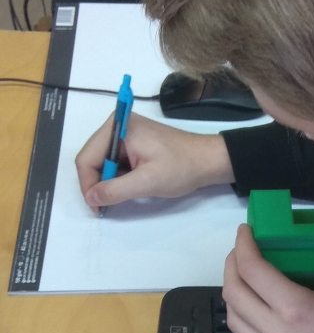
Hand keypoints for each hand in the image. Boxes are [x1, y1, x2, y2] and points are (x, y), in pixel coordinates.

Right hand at [75, 112, 233, 210]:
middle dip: (98, 183)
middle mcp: (116, 126)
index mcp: (117, 127)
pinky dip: (118, 178)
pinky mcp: (132, 144)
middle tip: (108, 204)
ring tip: (126, 193)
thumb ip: (115, 190)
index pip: (86, 158)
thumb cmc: (181, 167)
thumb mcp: (147, 182)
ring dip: (109, 182)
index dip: (87, 185)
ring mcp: (124, 134)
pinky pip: (115, 163)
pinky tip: (132, 186)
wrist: (208, 161)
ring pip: (102, 163)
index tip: (97, 206)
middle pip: (91, 159)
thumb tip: (90, 198)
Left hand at [223, 226, 313, 332]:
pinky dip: (240, 326)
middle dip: (232, 265)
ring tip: (245, 281)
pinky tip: (252, 316)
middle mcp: (275, 331)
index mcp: (296, 307)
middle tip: (241, 253)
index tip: (245, 232)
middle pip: (233, 292)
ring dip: (233, 295)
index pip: (252, 269)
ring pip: (232, 320)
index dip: (243, 245)